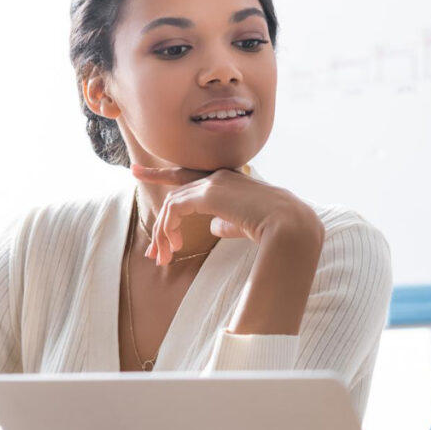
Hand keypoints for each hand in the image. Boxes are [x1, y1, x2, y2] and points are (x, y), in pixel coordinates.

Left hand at [130, 165, 322, 265]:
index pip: (193, 175)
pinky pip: (174, 208)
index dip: (165, 175)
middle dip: (158, 212)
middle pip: (176, 186)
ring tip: (162, 257)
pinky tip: (171, 246)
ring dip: (164, 232)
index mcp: (232, 181)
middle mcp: (220, 176)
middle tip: (145, 231)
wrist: (291, 225)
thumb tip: (213, 227)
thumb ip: (228, 223)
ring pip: (173, 203)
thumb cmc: (276, 229)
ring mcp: (214, 182)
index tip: (140, 172)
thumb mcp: (247, 226)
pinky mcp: (208, 193)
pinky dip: (167, 228)